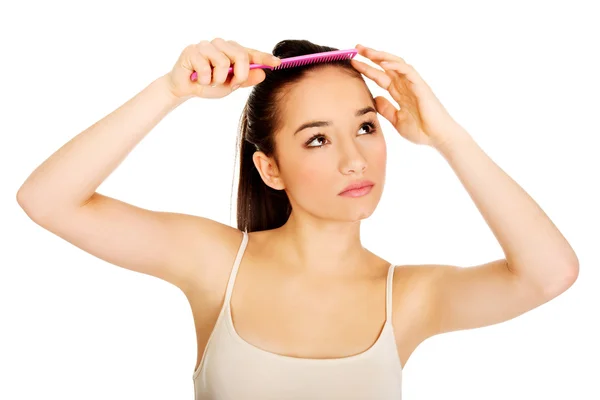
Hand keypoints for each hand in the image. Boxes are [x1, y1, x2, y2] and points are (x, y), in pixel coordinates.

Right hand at [165, 38, 280, 99]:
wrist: (185, 89)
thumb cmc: (209, 84)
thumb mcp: (230, 85)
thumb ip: (245, 79)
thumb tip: (262, 73)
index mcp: (232, 51)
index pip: (251, 53)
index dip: (264, 58)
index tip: (278, 63)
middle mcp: (221, 45)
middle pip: (241, 56)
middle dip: (239, 75)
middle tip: (231, 84)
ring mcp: (207, 45)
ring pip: (223, 63)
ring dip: (218, 80)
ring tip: (210, 81)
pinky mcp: (193, 50)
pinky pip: (206, 68)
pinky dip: (204, 80)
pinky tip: (198, 78)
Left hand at [351, 44, 466, 147]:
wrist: (438, 138)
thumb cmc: (422, 131)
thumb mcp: (396, 120)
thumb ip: (386, 109)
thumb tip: (374, 99)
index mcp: (399, 93)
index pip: (380, 77)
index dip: (367, 69)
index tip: (353, 62)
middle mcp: (405, 85)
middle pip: (386, 66)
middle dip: (372, 56)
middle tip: (356, 48)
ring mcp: (413, 84)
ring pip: (396, 64)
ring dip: (381, 56)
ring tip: (367, 51)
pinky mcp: (421, 86)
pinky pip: (408, 71)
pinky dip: (396, 65)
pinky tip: (383, 62)